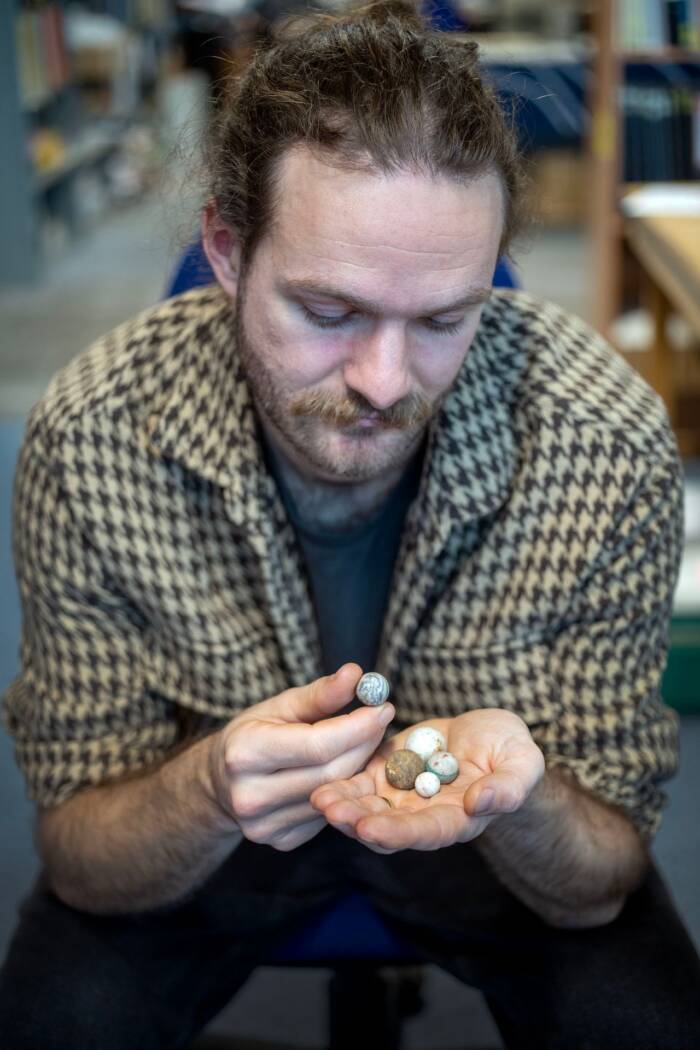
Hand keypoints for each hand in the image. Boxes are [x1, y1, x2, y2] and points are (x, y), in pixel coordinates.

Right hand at [209, 663, 394, 850]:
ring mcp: (264, 825)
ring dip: (359, 765)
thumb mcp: (279, 706)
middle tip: (381, 720)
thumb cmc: (254, 733)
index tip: (382, 707)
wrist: (220, 780)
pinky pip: (328, 813)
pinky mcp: (280, 841)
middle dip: (365, 743)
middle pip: (331, 772)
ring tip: (366, 740)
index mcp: (245, 753)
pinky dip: (344, 789)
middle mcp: (250, 795)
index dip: (357, 727)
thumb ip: (319, 694)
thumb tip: (356, 674)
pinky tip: (346, 769)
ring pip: (334, 794)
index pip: (317, 744)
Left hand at [310, 708, 544, 853]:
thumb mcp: (522, 763)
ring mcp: (401, 795)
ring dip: (342, 804)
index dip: (398, 833)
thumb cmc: (512, 752)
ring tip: (318, 796)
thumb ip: (507, 787)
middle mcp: (423, 815)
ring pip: (366, 807)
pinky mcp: (386, 772)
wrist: (490, 737)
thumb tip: (481, 803)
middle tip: (331, 810)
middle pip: (386, 825)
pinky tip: (320, 777)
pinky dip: (341, 781)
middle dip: (356, 820)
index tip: (372, 829)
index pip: (425, 832)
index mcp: (457, 819)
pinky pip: (358, 781)